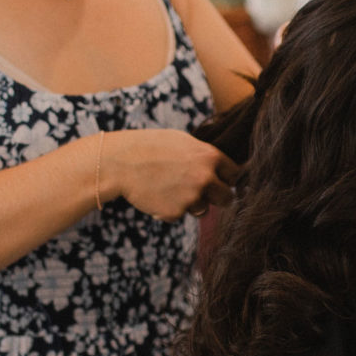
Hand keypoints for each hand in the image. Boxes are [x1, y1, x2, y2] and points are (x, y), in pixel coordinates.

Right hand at [101, 129, 236, 219]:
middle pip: (227, 198)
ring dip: (192, 204)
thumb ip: (203, 154)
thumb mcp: (182, 141)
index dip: (227, 178)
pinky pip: (180, 215)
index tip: (222, 180)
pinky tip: (157, 194)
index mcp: (209, 157)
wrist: (120, 163)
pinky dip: (171, 209)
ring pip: (203, 209)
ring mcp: (191, 197)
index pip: (235, 174)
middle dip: (218, 197)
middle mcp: (205, 178)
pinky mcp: (176, 212)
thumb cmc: (150, 146)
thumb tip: (221, 165)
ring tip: (170, 188)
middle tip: (202, 192)